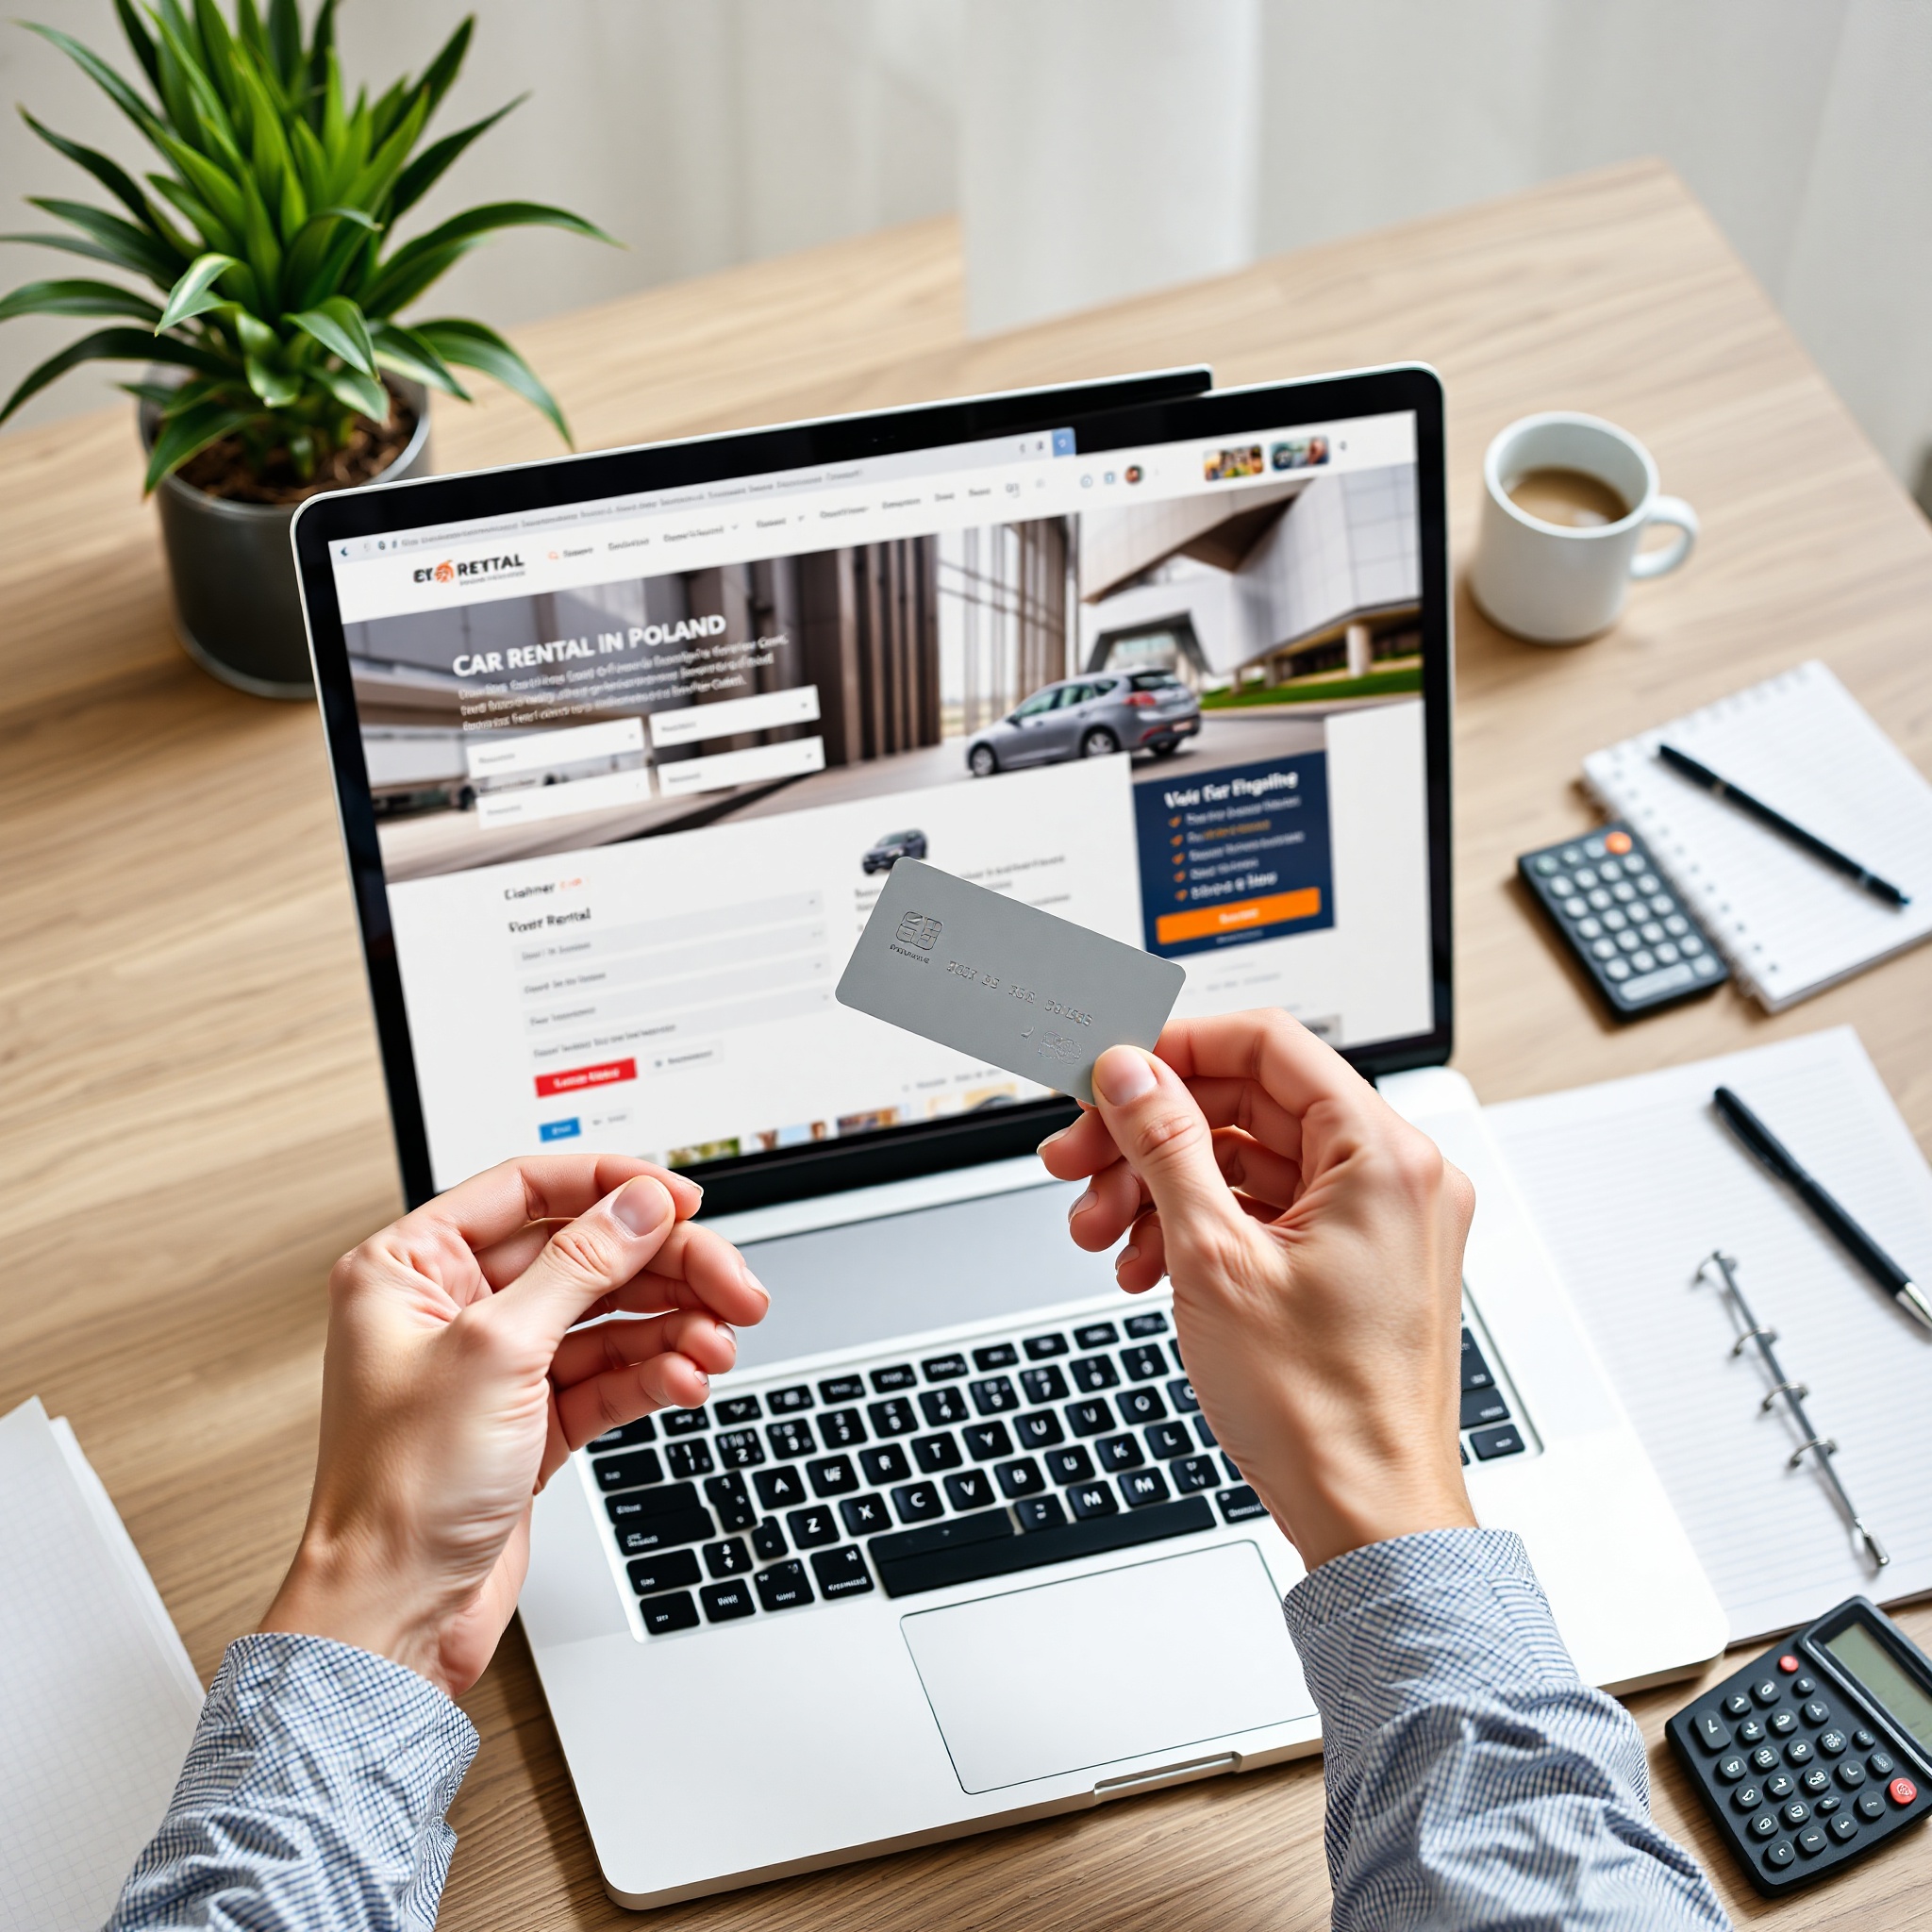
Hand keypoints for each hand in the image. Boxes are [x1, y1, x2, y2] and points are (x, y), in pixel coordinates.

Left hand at [260, 1155, 767, 1696]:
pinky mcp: (531, 1420)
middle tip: (732, 1285)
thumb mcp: (496, 1352)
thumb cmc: (398, 1493)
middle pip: (586, 1254)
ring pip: (608, 1316)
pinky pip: (609, 1375)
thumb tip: (637, 1205)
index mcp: (411, 1268)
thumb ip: (578, 1266)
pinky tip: (688, 1379)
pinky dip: (654, 1374)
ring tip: (719, 1342)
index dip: (613, 1188)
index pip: (528, 1190)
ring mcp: (497, 1366)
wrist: (394, 1616)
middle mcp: (453, 1308)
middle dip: (666, 1269)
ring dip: (671, 1325)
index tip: (683, 1201)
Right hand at [1039, 1012, 1475, 1572]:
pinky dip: (1198, 1228)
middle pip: (1247, 1105)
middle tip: (1077, 1163)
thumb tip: (1129, 1071)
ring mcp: (1378, 1223)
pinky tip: (1144, 1265)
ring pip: (1246, 1162)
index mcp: (1384, 1155)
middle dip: (1149, 1135)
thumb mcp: (1215, 1258)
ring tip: (1102, 1234)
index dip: (1174, 1048)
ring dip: (1161, 1188)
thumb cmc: (1322, 1412)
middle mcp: (1395, 1177)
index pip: (1267, 1044)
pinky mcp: (1355, 1264)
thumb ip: (1166, 1144)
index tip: (1108, 1075)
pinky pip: (1264, 1212)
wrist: (1367, 1518)